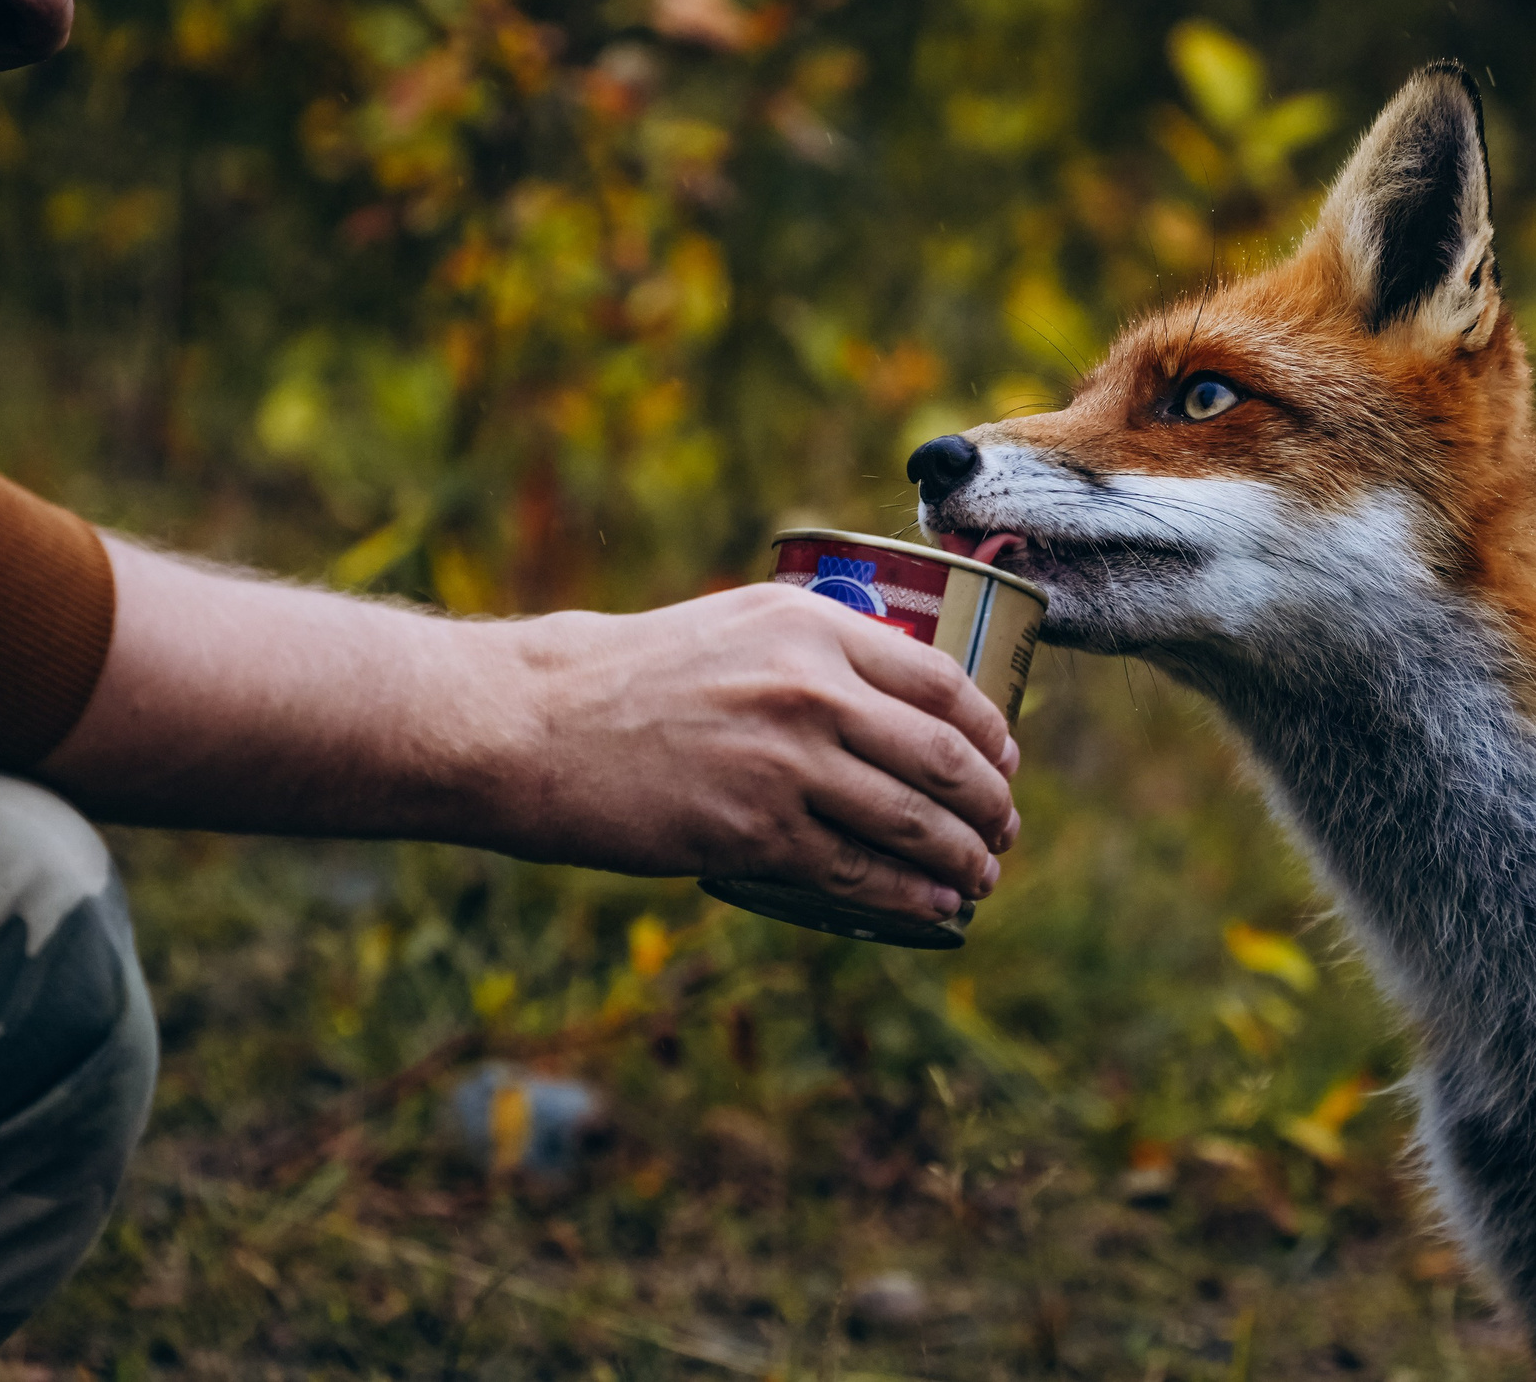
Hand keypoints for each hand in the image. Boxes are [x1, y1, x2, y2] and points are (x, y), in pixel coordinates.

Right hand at [44, 545, 1024, 926]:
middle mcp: (810, 688)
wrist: (530, 723)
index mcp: (812, 626)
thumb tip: (891, 696)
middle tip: (1003, 832)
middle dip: (990, 805)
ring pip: (912, 821)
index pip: (942, 684)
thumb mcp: (734, 626)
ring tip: (981, 877)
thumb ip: (813, 650)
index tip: (1005, 762)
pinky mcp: (753, 832)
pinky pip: (858, 873)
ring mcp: (784, 763)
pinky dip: (909, 897)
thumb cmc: (627, 676)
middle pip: (944, 758)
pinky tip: (932, 909)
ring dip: (963, 858)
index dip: (990, 733)